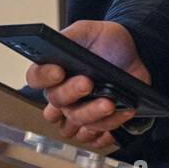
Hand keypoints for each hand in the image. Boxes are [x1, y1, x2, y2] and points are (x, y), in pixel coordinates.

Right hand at [24, 20, 149, 149]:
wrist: (134, 52)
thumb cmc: (106, 41)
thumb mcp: (86, 30)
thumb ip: (69, 35)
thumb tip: (56, 42)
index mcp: (54, 70)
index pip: (35, 78)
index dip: (44, 77)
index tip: (58, 71)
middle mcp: (64, 94)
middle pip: (56, 105)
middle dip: (72, 94)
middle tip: (88, 82)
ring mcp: (81, 110)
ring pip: (74, 124)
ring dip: (92, 115)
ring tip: (110, 102)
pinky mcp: (99, 122)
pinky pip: (96, 137)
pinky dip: (108, 127)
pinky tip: (121, 113)